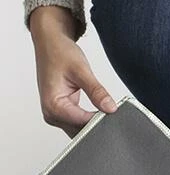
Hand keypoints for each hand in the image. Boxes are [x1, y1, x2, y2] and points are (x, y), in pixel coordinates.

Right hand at [29, 4, 117, 137]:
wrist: (50, 43)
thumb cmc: (59, 52)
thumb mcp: (81, 70)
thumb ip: (96, 91)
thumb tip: (111, 108)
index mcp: (53, 105)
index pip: (82, 123)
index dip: (101, 120)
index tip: (115, 113)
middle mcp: (51, 114)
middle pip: (81, 130)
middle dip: (98, 123)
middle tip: (114, 111)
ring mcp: (56, 116)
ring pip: (80, 130)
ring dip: (95, 123)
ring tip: (107, 109)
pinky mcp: (62, 113)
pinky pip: (79, 123)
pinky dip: (90, 119)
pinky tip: (101, 112)